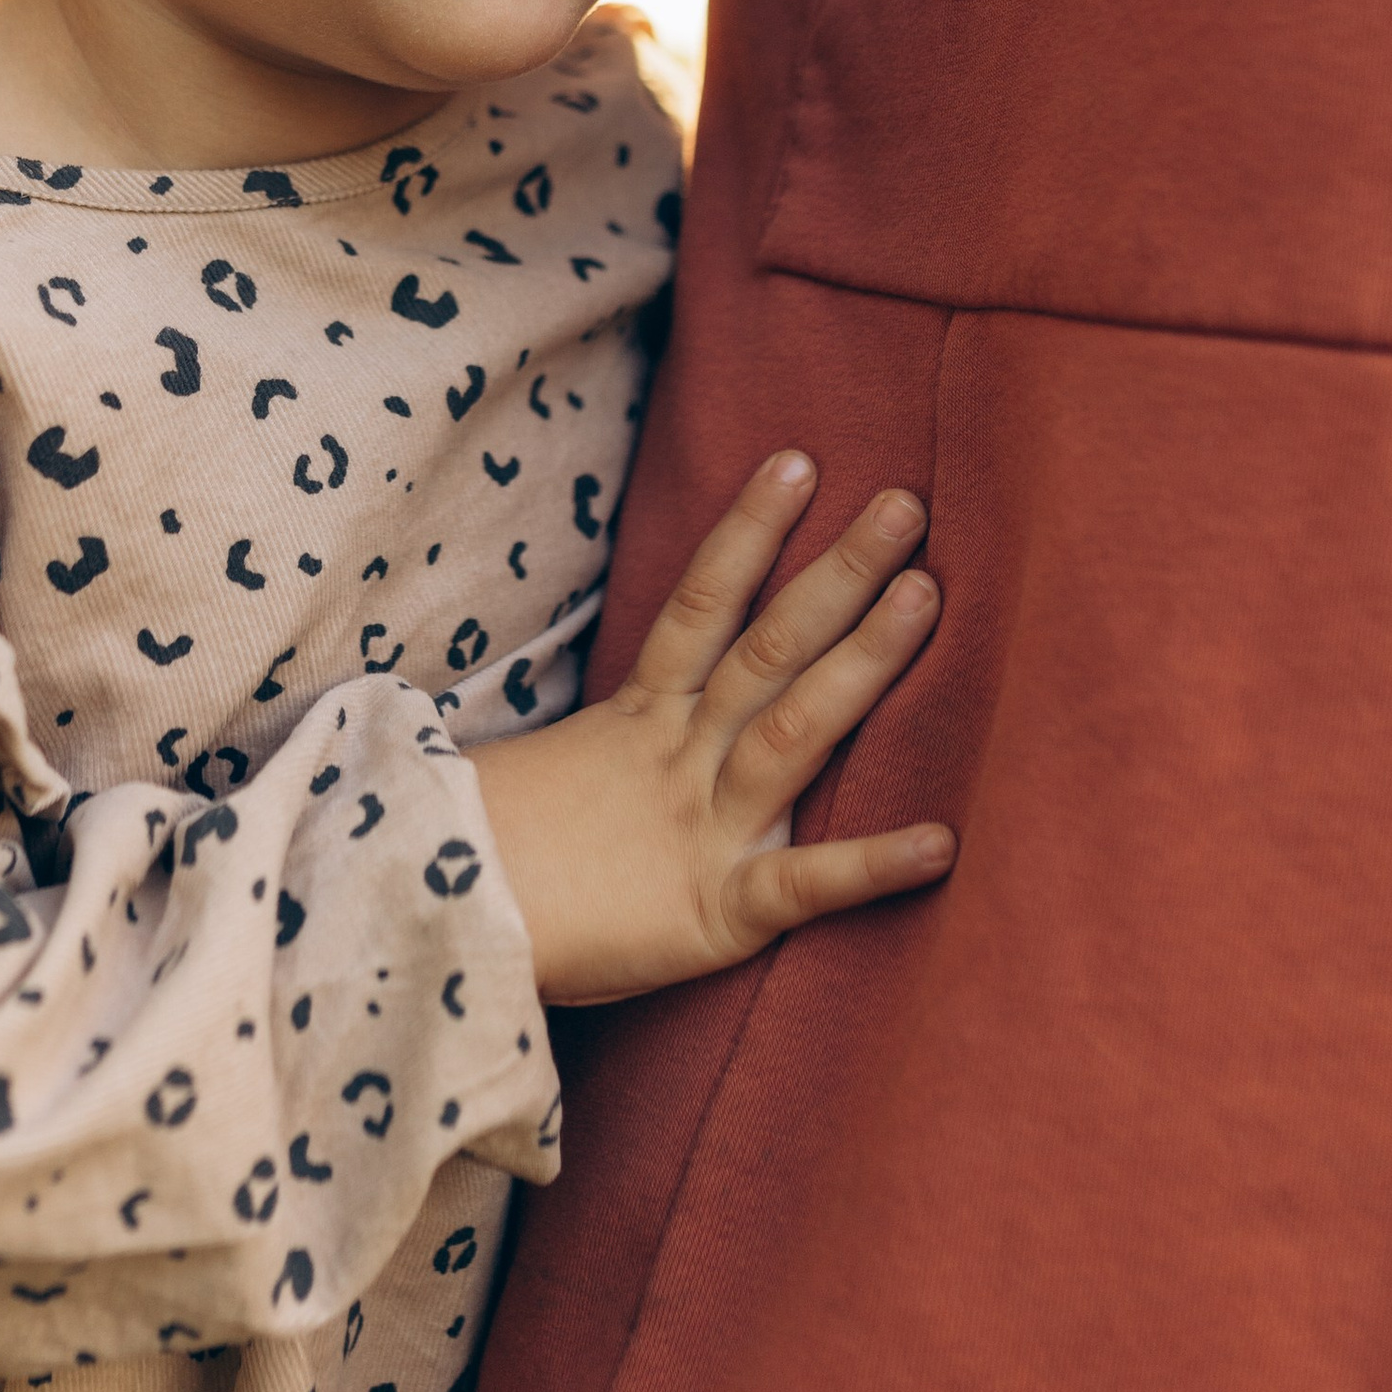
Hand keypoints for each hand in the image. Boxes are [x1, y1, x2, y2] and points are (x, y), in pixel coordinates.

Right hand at [467, 453, 953, 1003]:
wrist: (446, 930)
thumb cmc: (488, 855)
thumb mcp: (543, 770)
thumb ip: (596, 739)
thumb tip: (615, 712)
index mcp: (636, 722)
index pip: (699, 605)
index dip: (749, 532)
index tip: (798, 462)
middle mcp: (678, 758)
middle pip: (767, 647)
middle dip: (838, 574)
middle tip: (906, 504)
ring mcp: (702, 828)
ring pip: (794, 728)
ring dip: (865, 660)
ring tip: (927, 596)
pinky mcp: (717, 913)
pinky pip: (805, 885)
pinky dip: (874, 864)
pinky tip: (945, 841)